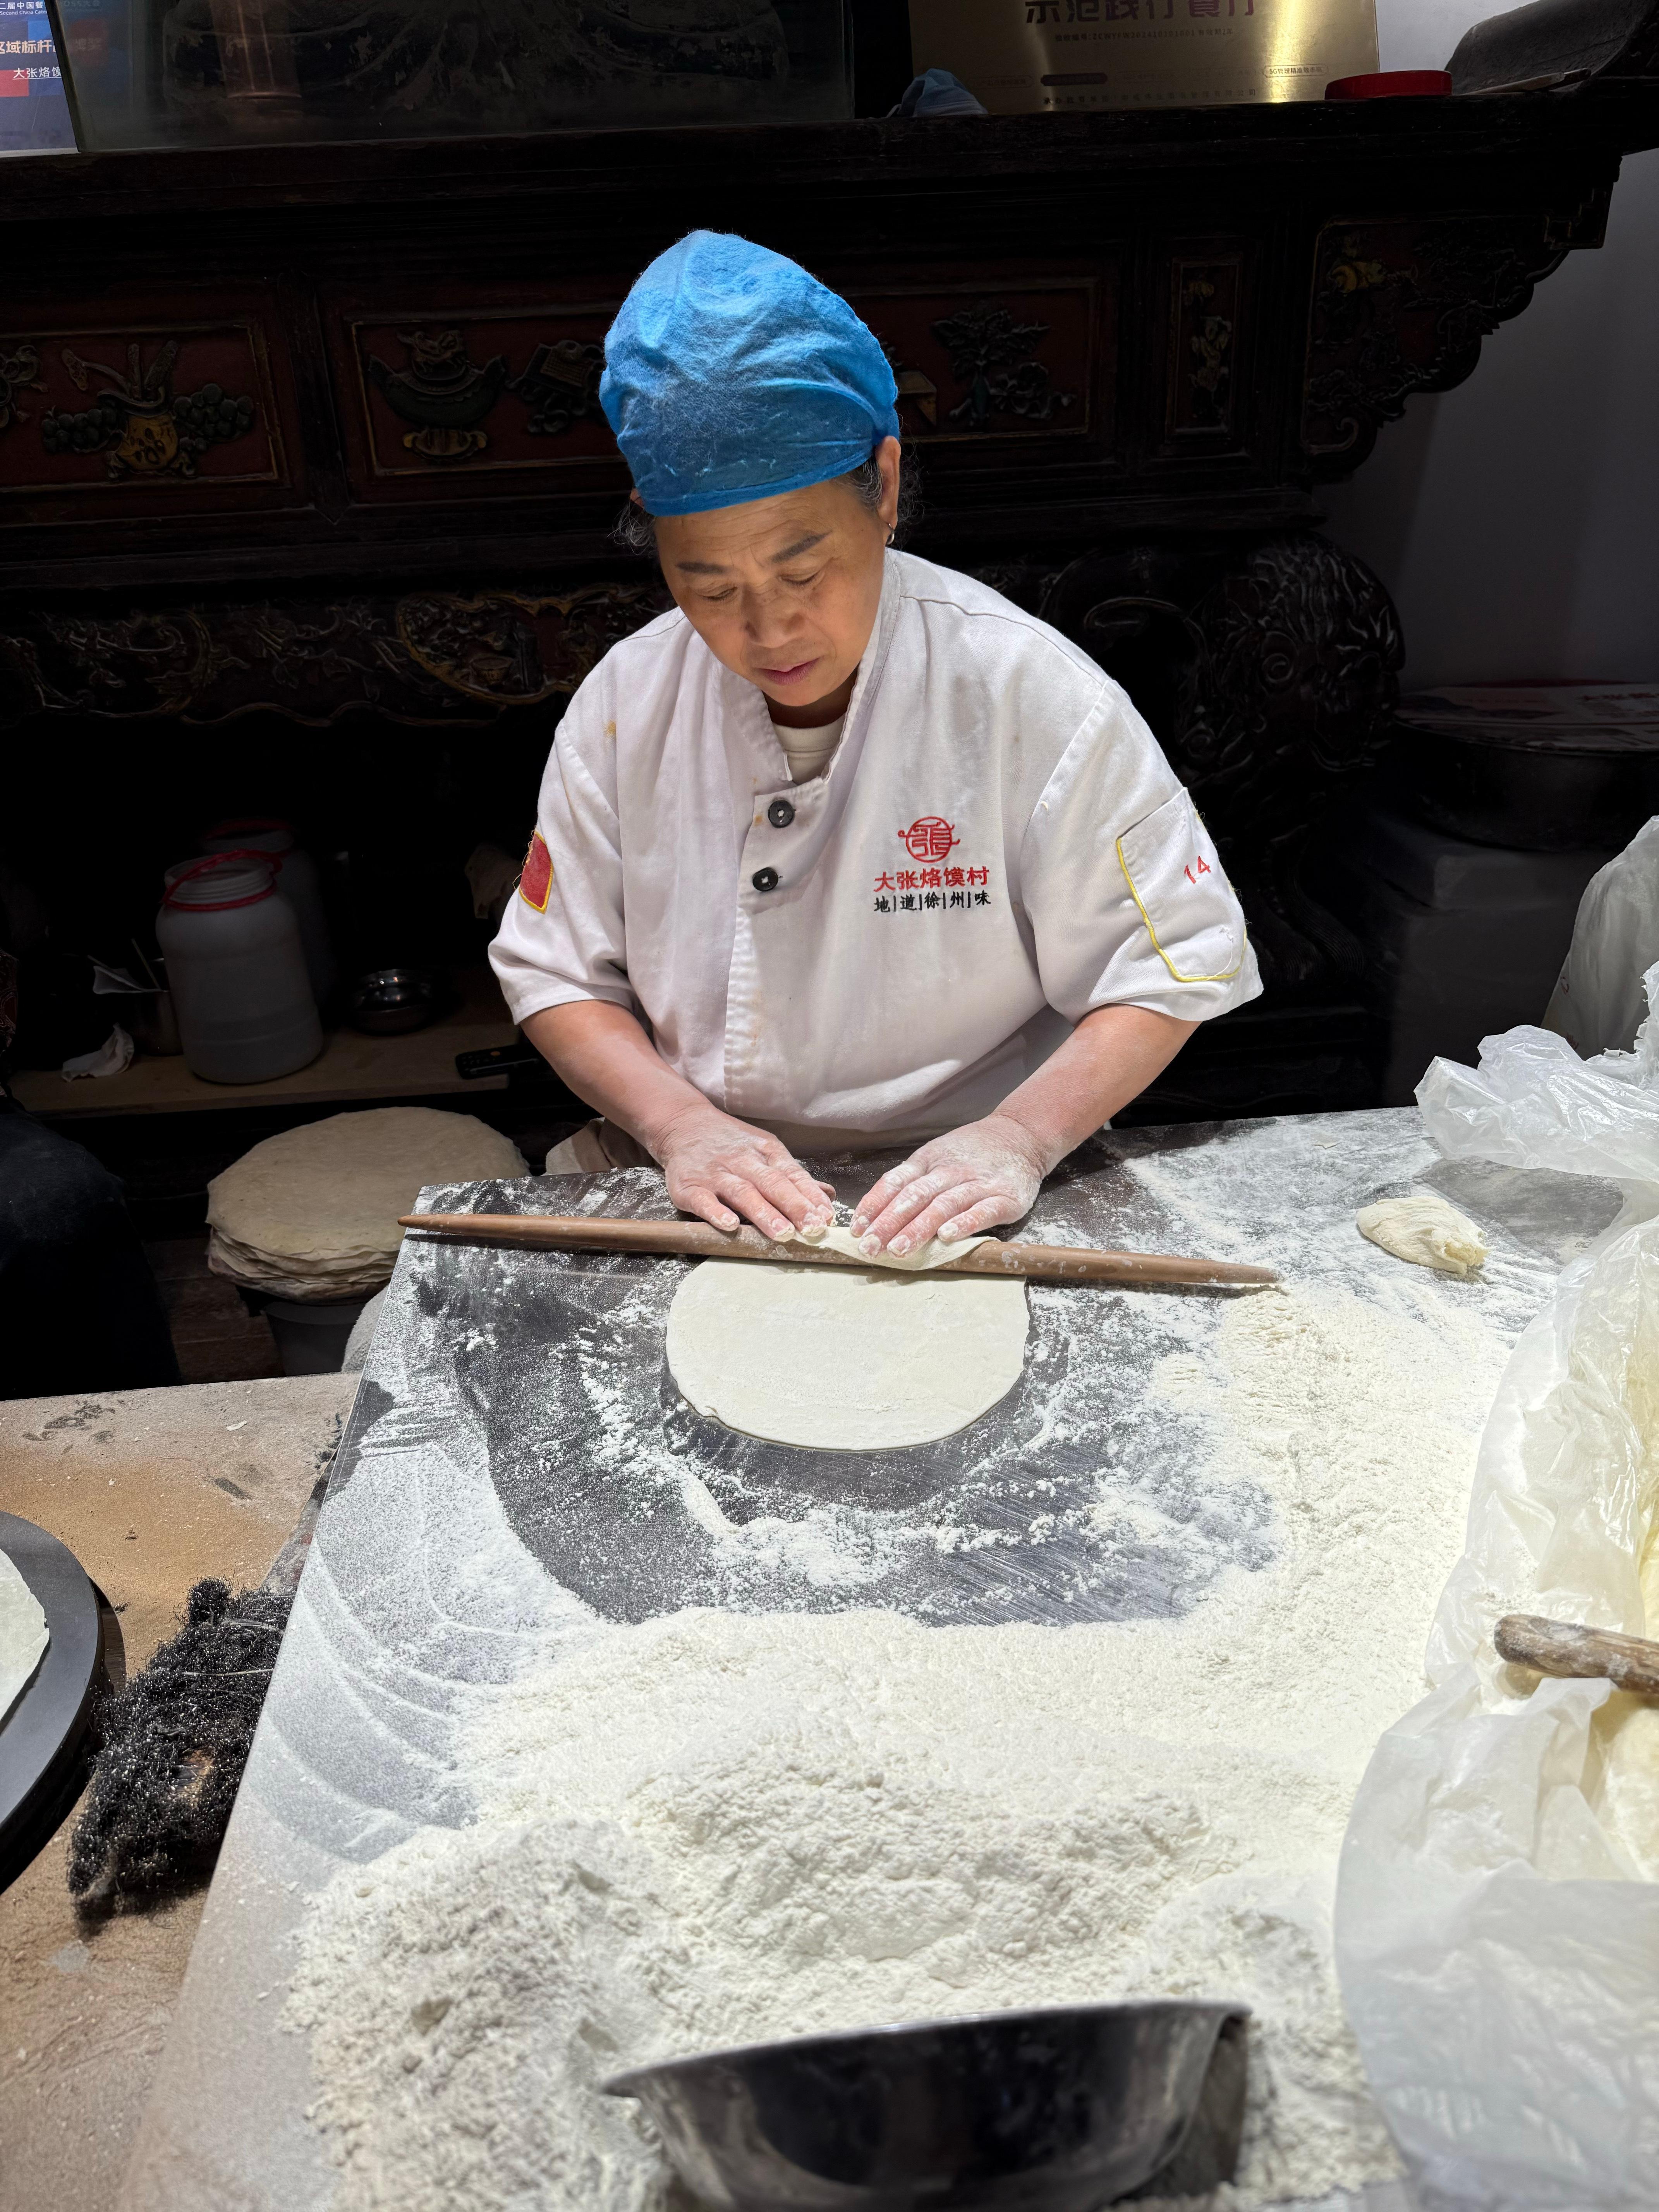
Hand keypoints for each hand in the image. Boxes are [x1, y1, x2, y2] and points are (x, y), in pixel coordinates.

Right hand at [653, 1104, 834, 1240]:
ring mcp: (715, 1174)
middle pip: (772, 1183)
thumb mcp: (765, 1150)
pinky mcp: (689, 1186)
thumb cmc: (730, 1143)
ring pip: (743, 1193)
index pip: (792, 1174)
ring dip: (764, 1213)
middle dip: (794, 1206)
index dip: (810, 1196)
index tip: (826, 1216)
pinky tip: (730, 1225)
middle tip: (812, 1228)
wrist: (683, 1123)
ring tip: (782, 1233)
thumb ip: (793, 1175)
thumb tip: (827, 1196)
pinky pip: (703, 1200)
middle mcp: (742, 1161)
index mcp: (765, 1152)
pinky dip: (716, 1212)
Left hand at [851, 1114, 1048, 1257]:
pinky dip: (964, 1223)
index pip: (896, 1182)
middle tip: (870, 1247)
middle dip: (889, 1223)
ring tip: (899, 1248)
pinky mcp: (1005, 1197)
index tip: (858, 1229)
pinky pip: (982, 1210)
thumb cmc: (972, 1152)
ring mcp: (978, 1183)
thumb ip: (912, 1181)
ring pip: (943, 1204)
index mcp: (929, 1161)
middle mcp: (950, 1170)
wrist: (1021, 1136)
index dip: (875, 1205)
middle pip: (915, 1196)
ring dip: (919, 1227)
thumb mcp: (936, 1156)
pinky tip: (947, 1237)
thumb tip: (875, 1213)